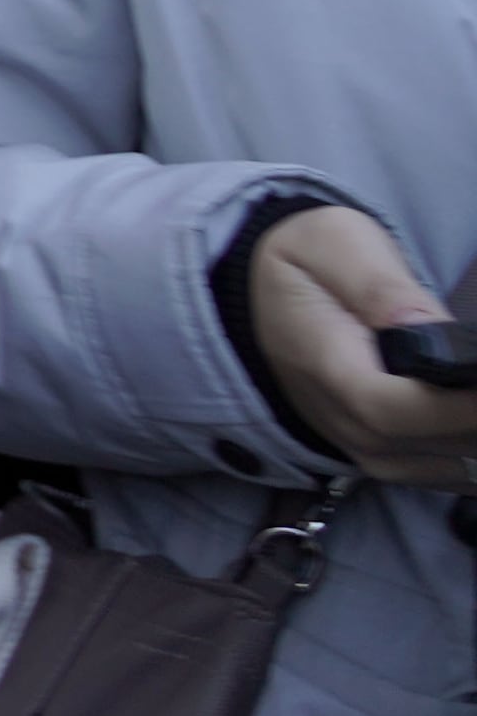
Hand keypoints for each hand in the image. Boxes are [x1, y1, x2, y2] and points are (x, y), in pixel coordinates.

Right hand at [247, 202, 476, 485]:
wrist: (260, 290)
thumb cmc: (305, 259)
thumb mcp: (333, 242)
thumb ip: (377, 284)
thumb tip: (429, 327)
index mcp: (324, 360)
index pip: (388, 408)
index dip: (453, 408)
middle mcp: (336, 414)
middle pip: (421, 441)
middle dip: (472, 418)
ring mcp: (351, 438)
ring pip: (433, 462)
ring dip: (471, 437)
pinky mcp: (367, 447)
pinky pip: (426, 473)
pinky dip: (463, 459)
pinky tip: (474, 430)